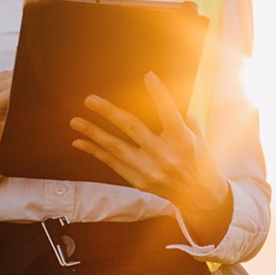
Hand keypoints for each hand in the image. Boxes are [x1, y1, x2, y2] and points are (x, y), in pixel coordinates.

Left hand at [70, 72, 233, 243]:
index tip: (149, 76)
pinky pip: (112, 163)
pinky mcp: (138, 181)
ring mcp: (149, 169)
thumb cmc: (199, 161)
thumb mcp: (199, 138)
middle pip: (132, 128)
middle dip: (109, 113)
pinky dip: (95, 151)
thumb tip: (171, 98)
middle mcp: (163, 155)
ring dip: (93, 133)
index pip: (169, 112)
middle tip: (90, 100)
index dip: (159, 94)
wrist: (199, 197)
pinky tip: (80, 141)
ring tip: (75, 121)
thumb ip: (184, 118)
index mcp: (182, 140)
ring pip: (116, 148)